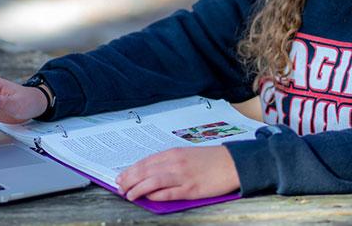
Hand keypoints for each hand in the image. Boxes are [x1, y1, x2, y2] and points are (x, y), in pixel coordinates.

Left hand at [115, 146, 239, 200]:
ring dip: (138, 189)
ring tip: (129, 195)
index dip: (131, 170)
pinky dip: (156, 196)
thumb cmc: (210, 159)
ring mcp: (183, 176)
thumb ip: (169, 163)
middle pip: (146, 171)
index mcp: (173, 153)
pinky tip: (148, 198)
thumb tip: (150, 174)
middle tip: (119, 187)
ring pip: (153, 182)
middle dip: (129, 180)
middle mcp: (175, 163)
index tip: (121, 177)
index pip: (146, 162)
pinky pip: (169, 193)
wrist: (231, 162)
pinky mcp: (191, 189)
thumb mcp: (186, 155)